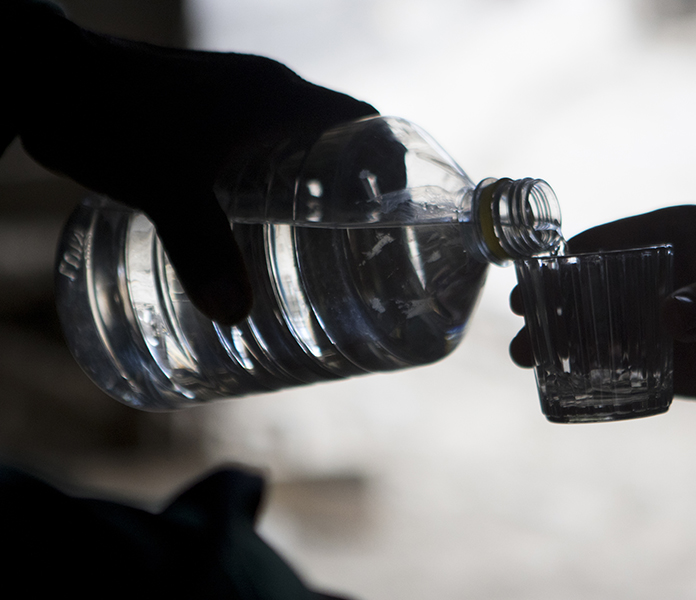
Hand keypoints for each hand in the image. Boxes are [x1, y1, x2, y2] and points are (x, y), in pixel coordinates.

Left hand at [4, 2, 376, 322]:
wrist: (41, 74)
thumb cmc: (109, 114)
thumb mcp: (165, 186)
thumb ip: (201, 248)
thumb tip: (233, 314)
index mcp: (278, 98)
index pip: (361, 120)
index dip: (389, 160)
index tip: (397, 208)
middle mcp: (264, 97)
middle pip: (333, 144)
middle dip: (351, 193)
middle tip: (358, 249)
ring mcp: (231, 107)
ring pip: (292, 151)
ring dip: (307, 193)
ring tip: (314, 251)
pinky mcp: (199, 122)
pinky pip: (256, 155)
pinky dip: (266, 190)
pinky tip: (252, 232)